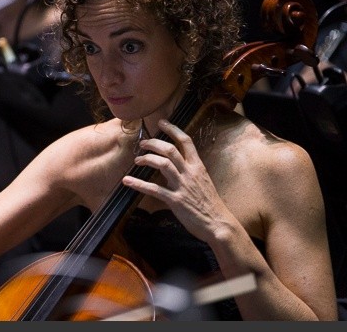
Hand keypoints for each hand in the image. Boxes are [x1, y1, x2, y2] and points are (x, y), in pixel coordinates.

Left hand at [121, 119, 232, 242]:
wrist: (218, 223)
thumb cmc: (210, 204)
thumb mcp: (203, 182)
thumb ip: (190, 172)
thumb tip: (177, 167)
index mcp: (198, 167)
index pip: (186, 141)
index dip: (173, 129)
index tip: (161, 122)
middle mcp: (190, 173)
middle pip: (170, 150)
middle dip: (153, 143)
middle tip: (142, 144)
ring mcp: (183, 186)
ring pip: (163, 164)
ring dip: (147, 159)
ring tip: (137, 160)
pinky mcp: (175, 200)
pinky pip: (154, 189)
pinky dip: (138, 184)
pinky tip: (127, 181)